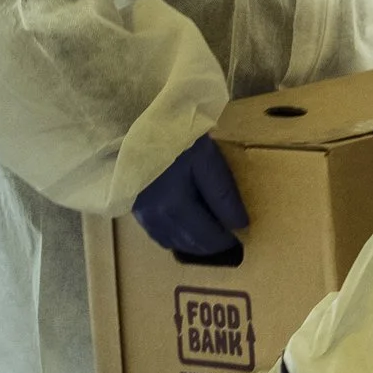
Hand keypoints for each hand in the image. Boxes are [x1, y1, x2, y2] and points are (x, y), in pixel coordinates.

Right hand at [131, 135, 247, 258]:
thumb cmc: (173, 138)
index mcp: (175, 206)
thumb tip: (240, 224)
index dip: (226, 239)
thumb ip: (222, 193)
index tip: (242, 236)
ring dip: (193, 244)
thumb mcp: (206, 160)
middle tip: (230, 242)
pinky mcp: (134, 208)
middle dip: (211, 245)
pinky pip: (158, 233)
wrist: (130, 127)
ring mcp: (142, 215)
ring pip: (172, 241)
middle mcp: (157, 218)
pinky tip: (185, 231)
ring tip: (211, 239)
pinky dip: (175, 237)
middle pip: (190, 242)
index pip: (207, 235)